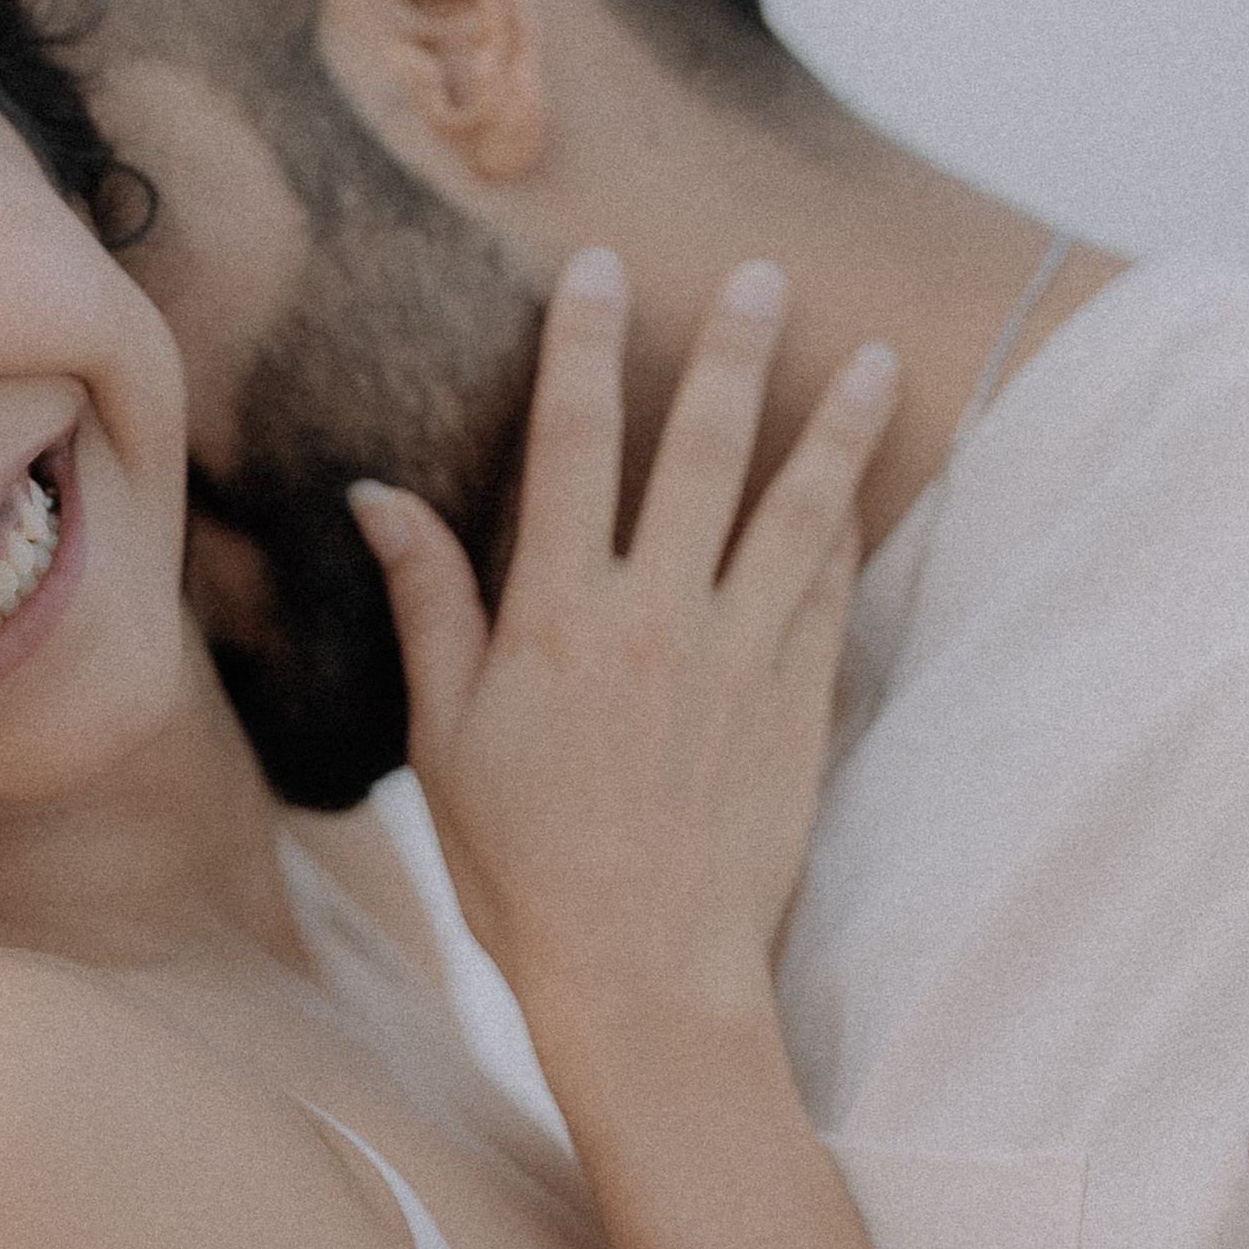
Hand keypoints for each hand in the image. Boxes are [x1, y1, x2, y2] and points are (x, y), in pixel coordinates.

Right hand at [348, 255, 897, 1039]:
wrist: (643, 978)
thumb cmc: (522, 871)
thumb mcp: (444, 742)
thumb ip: (429, 607)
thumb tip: (378, 498)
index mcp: (555, 620)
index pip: (570, 446)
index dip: (585, 347)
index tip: (601, 270)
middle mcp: (653, 620)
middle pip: (700, 453)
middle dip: (732, 353)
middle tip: (764, 274)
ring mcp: (737, 661)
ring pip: (795, 512)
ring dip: (832, 426)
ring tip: (870, 356)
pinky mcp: (796, 709)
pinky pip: (828, 596)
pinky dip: (846, 533)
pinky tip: (862, 484)